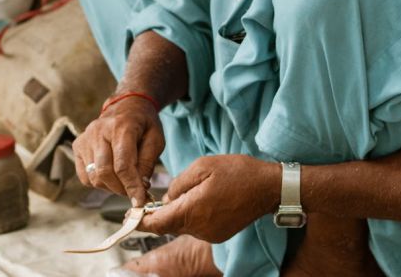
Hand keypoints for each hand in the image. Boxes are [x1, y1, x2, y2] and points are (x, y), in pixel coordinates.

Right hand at [72, 95, 164, 205]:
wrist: (126, 105)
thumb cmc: (144, 124)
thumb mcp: (156, 139)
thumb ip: (148, 163)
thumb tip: (140, 187)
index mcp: (121, 126)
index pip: (123, 164)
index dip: (131, 186)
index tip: (140, 201)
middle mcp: (98, 131)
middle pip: (105, 173)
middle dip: (121, 189)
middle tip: (135, 193)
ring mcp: (85, 138)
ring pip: (94, 177)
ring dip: (111, 187)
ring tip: (125, 181)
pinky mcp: (77, 146)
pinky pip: (84, 176)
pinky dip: (99, 183)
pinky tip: (112, 175)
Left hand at [138, 155, 280, 242]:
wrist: (269, 187)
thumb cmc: (238, 172)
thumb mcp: (203, 166)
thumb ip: (178, 183)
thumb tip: (167, 197)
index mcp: (192, 211)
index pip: (156, 224)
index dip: (140, 220)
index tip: (131, 214)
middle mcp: (199, 228)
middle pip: (168, 225)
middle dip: (162, 212)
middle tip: (162, 195)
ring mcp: (210, 234)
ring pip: (182, 225)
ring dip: (180, 212)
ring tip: (194, 191)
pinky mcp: (218, 235)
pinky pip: (196, 227)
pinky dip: (194, 215)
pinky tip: (205, 199)